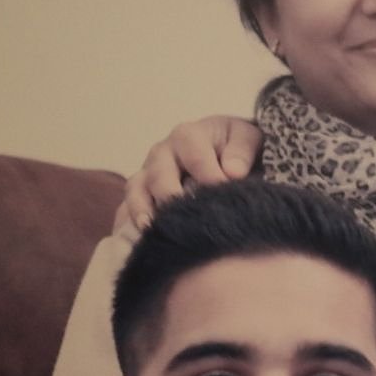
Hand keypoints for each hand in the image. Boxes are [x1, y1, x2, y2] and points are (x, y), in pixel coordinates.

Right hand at [115, 116, 263, 232]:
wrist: (225, 151)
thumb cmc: (235, 146)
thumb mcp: (248, 138)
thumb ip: (242, 150)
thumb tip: (233, 171)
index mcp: (188, 136)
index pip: (194, 155)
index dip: (208, 175)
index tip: (223, 192)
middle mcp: (163, 153)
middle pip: (159, 174)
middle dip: (172, 195)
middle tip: (188, 217)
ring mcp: (149, 174)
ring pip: (137, 189)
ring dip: (142, 209)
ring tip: (151, 229)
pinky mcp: (142, 194)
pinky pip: (127, 206)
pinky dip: (130, 221)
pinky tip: (141, 239)